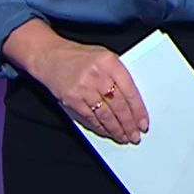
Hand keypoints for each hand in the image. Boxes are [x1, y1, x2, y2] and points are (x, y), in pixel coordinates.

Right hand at [32, 41, 148, 144]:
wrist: (49, 56)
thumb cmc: (79, 56)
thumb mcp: (103, 56)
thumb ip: (118, 75)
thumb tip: (133, 102)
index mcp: (109, 62)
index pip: (130, 91)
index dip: (138, 110)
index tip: (144, 123)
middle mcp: (97, 75)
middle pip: (119, 105)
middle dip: (129, 124)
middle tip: (135, 135)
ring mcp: (84, 88)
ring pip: (105, 115)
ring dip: (116, 129)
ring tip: (124, 137)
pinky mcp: (72, 99)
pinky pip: (90, 117)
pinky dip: (100, 127)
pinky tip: (107, 132)